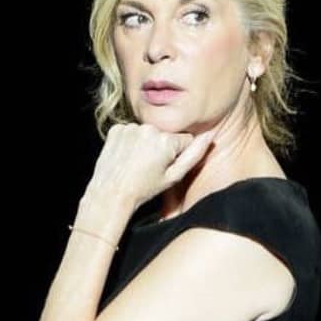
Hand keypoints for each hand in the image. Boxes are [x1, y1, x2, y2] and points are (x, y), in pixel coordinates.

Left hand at [88, 124, 215, 208]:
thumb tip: (210, 135)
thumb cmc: (143, 189)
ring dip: (146, 143)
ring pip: (149, 132)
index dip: (177, 155)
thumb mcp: (174, 176)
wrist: (110, 194)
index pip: (185, 139)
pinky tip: (127, 156)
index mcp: (166, 140)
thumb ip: (195, 154)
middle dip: (162, 147)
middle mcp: (149, 128)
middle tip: (150, 166)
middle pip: (166, 134)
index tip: (164, 166)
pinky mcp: (116, 129)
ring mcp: (131, 127)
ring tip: (137, 162)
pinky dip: (131, 141)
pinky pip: (132, 131)